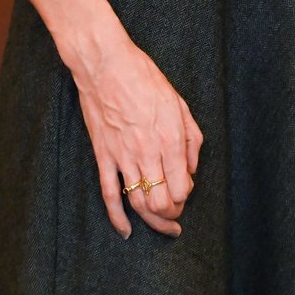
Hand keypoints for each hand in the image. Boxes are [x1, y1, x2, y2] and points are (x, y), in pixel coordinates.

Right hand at [72, 37, 203, 239]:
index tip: (184, 191)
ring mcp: (123, 156)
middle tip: (175, 213)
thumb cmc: (143, 76)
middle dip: (172, 213)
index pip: (181, 187)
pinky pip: (109, 195)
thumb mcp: (178, 101)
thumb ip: (190, 137)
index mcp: (169, 137)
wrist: (105, 64)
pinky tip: (127, 230)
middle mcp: (148, 152)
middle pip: (161, 203)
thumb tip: (191, 167)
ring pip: (138, 204)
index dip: (185, 196)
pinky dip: (118, 218)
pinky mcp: (103, 155)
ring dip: (152, 221)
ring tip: (162, 226)